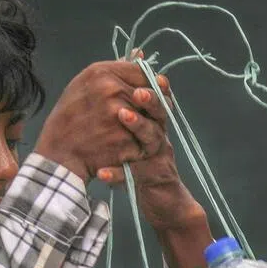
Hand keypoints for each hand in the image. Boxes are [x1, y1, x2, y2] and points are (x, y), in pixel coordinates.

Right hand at [34, 61, 171, 182]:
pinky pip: (147, 140)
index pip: (142, 71)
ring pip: (153, 119)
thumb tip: (141, 54)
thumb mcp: (85, 84)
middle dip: (154, 106)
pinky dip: (143, 144)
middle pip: (151, 95)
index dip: (151, 83)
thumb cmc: (70, 117)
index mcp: (102, 73)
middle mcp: (113, 91)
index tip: (151, 92)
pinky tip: (132, 146)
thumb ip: (115, 71)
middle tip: (149, 115)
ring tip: (139, 132)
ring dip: (151, 126)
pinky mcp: (128, 141)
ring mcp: (122, 117)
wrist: (60, 153)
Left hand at [97, 73, 206, 233]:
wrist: (164, 203)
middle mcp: (161, 137)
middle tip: (137, 90)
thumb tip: (127, 72)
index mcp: (156, 124)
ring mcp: (160, 158)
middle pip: (160, 113)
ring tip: (122, 115)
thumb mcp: (139, 138)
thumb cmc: (146, 166)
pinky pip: (136, 174)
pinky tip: (102, 173)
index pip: (157, 97)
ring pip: (153, 138)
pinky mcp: (154, 179)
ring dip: (138, 125)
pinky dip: (118, 174)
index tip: (142, 64)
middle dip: (150, 99)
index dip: (152, 83)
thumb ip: (132, 109)